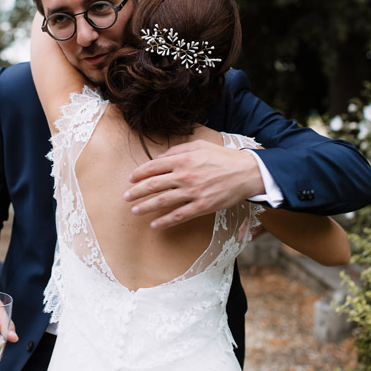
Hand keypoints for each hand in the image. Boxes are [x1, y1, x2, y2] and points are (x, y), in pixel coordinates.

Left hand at [125, 140, 263, 228]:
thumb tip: (159, 158)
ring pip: (162, 201)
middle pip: (153, 185)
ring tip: (135, 211)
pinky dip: (165, 221)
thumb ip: (177, 150)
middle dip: (136, 192)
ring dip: (145, 207)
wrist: (245, 172)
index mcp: (183, 159)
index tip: (130, 179)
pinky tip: (155, 225)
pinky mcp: (202, 206)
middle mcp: (185, 176)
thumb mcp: (199, 146)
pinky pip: (179, 215)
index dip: (139, 174)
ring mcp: (192, 192)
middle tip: (125, 197)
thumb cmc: (222, 158)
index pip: (153, 167)